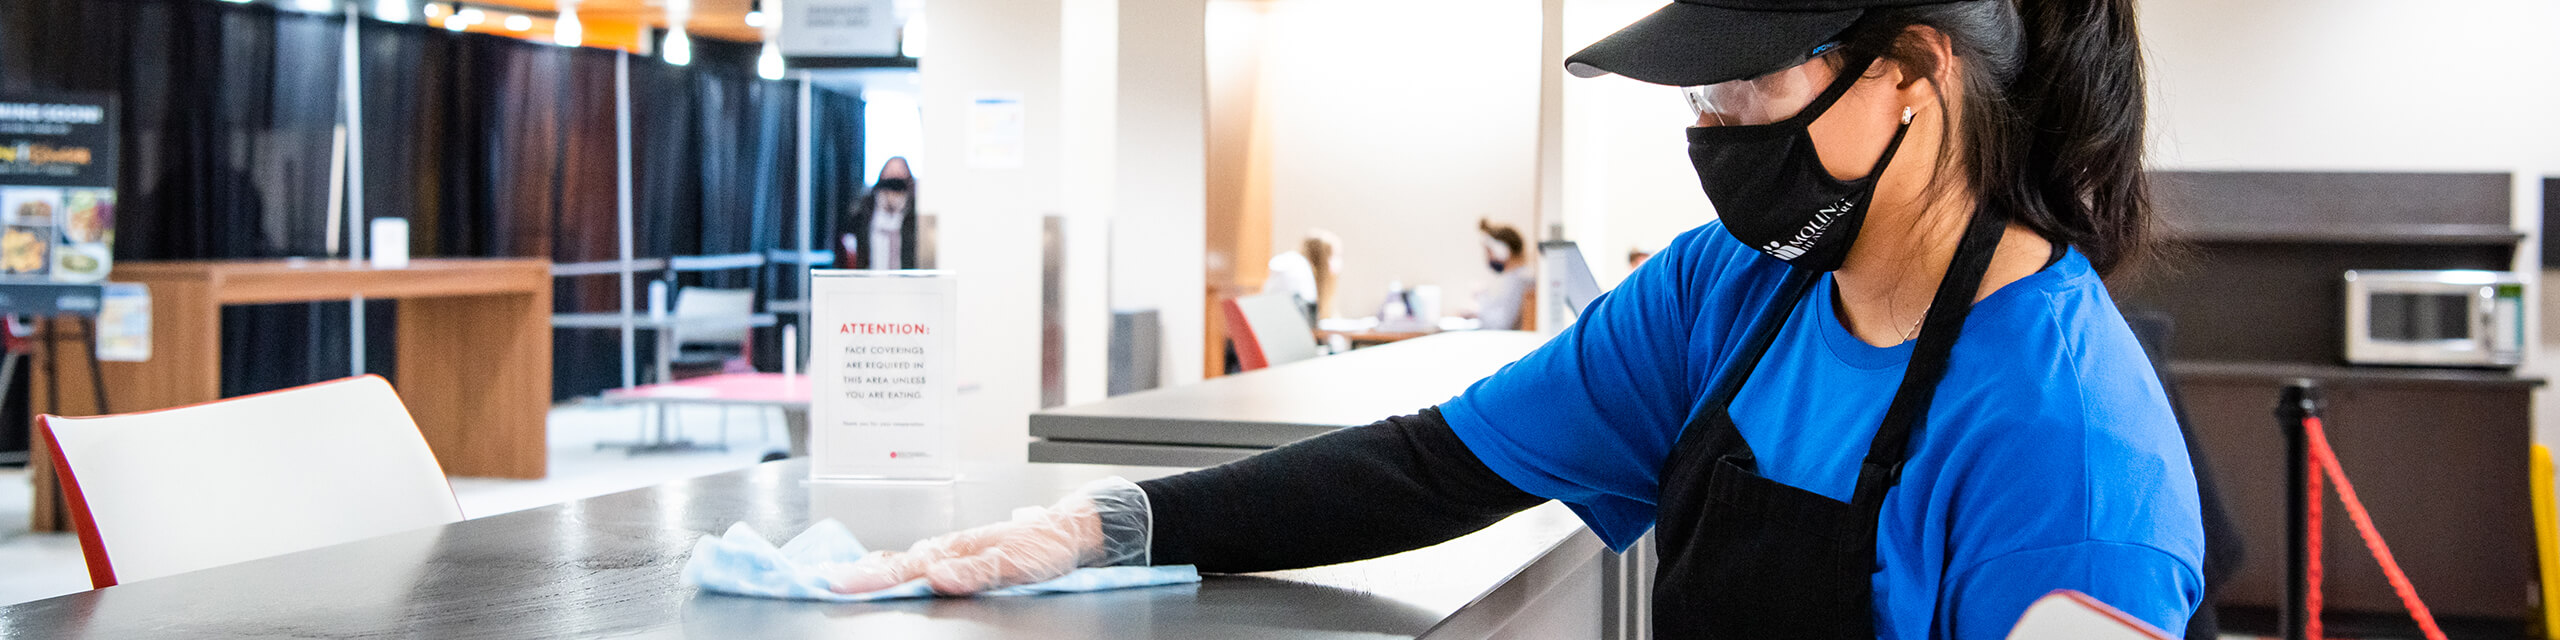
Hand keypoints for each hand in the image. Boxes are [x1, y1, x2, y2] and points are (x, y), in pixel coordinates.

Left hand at [820, 478, 1150, 595]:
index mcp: (948, 554)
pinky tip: (937, 577)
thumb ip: (956, 568)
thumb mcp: (988, 559)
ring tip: (861, 580)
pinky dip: (957, 573)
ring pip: (929, 565)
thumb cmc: (1031, 545)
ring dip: (895, 573)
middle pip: (903, 566)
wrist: (1071, 529)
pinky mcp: (1002, 562)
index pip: (897, 566)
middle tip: (833, 583)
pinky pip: (976, 569)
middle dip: (867, 576)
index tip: (832, 581)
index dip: (865, 574)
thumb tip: (920, 572)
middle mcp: (955, 554)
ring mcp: (975, 557)